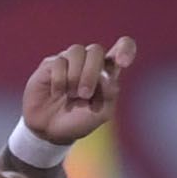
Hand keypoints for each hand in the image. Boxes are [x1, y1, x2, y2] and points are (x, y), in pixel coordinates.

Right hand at [20, 37, 138, 149]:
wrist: (50, 131)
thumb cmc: (78, 121)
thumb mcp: (101, 114)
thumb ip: (110, 95)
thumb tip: (105, 75)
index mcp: (107, 72)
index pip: (123, 46)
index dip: (126, 48)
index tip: (123, 63)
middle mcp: (89, 62)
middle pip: (96, 50)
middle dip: (91, 73)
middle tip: (84, 94)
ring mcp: (69, 61)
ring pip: (77, 51)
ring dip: (75, 76)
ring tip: (71, 94)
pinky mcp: (50, 64)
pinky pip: (59, 62)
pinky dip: (59, 81)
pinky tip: (57, 93)